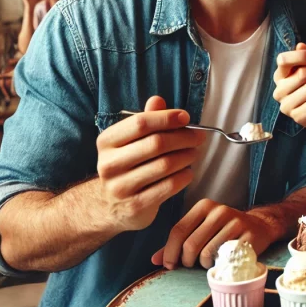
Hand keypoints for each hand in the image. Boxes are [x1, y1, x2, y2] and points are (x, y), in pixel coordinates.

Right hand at [96, 96, 203, 232]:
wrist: (108, 206)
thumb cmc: (126, 166)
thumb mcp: (129, 141)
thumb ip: (145, 120)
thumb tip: (158, 100)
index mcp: (107, 142)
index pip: (140, 123)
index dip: (167, 118)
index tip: (186, 117)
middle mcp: (109, 164)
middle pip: (156, 143)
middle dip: (183, 137)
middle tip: (198, 137)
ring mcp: (121, 187)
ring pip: (165, 165)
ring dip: (186, 156)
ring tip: (194, 153)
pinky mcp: (136, 206)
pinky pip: (168, 187)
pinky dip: (183, 176)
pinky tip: (188, 172)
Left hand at [151, 198, 278, 269]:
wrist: (260, 226)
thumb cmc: (223, 231)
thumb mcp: (200, 230)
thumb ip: (177, 243)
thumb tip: (155, 260)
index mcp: (204, 206)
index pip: (178, 230)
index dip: (170, 251)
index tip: (169, 265)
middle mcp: (219, 210)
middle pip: (190, 244)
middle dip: (185, 261)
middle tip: (190, 266)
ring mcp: (236, 222)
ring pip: (206, 252)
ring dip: (202, 264)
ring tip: (207, 263)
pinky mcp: (249, 236)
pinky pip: (225, 257)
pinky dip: (218, 265)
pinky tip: (220, 262)